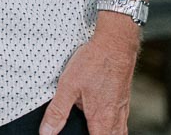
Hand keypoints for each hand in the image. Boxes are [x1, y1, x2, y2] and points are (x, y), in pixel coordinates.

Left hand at [40, 15, 139, 134]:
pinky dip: (116, 127)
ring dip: (109, 134)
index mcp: (100, 119)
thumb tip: (47, 132)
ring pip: (119, 132)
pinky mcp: (124, 99)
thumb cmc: (92, 63)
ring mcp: (122, 109)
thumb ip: (57, 111)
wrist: (115, 45)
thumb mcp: (68, 86)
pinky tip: (108, 121)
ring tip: (97, 131)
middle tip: (86, 131)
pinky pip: (123, 122)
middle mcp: (114, 118)